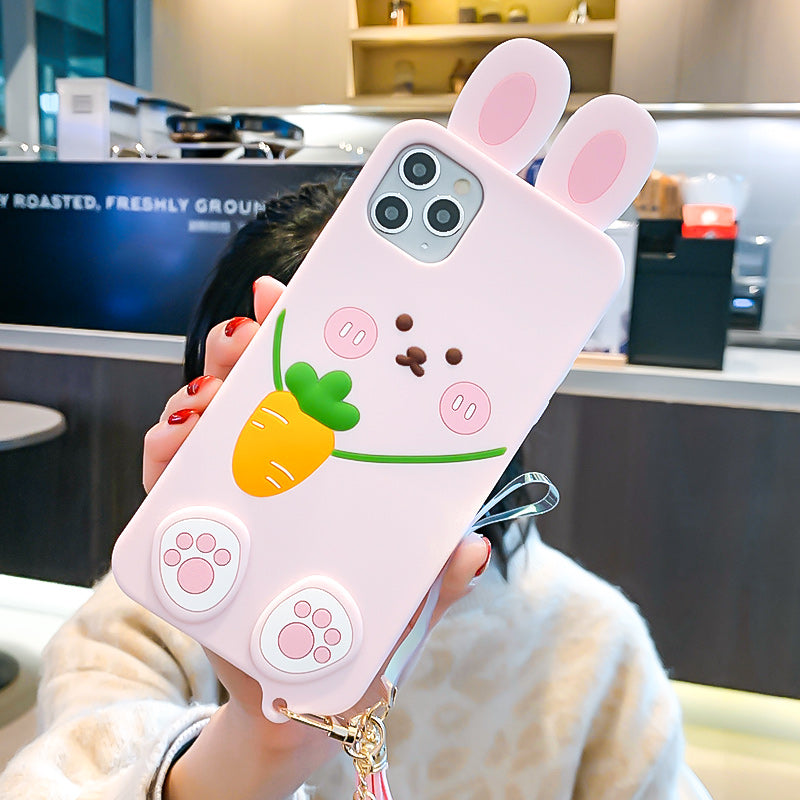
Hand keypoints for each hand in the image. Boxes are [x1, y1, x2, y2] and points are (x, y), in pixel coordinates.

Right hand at [144, 277, 490, 799]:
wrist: (292, 702)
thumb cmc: (351, 644)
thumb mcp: (404, 610)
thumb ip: (437, 581)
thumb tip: (470, 549)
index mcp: (333, 476)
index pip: (317, 392)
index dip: (303, 340)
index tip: (290, 298)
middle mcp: (280, 474)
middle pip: (255, 391)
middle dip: (246, 349)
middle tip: (247, 333)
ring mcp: (232, 497)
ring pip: (206, 423)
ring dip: (205, 391)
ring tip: (214, 391)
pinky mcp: (188, 530)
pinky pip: (165, 480)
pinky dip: (164, 451)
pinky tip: (177, 442)